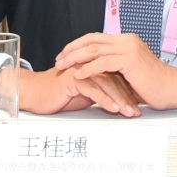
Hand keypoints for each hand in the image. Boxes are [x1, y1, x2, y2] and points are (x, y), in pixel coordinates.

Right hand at [18, 65, 142, 116]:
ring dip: (119, 99)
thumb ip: (101, 91)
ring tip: (128, 112)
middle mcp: (90, 64)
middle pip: (115, 78)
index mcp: (95, 65)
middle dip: (127, 96)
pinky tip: (113, 108)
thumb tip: (120, 100)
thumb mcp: (86, 94)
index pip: (118, 77)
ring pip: (106, 83)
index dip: (129, 92)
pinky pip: (93, 89)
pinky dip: (104, 99)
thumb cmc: (61, 95)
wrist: (37, 95)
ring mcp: (82, 69)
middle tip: (136, 111)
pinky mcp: (73, 78)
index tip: (138, 106)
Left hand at [51, 33, 176, 110]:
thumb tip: (94, 70)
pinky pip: (103, 62)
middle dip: (72, 50)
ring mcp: (128, 48)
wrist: (172, 89)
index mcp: (126, 41)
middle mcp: (126, 41)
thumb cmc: (152, 85)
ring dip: (75, 58)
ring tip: (63, 66)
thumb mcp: (129, 72)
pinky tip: (78, 74)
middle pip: (92, 40)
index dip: (78, 45)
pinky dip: (88, 68)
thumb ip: (113, 67)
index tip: (64, 55)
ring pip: (95, 49)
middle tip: (58, 59)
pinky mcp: (129, 60)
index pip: (96, 38)